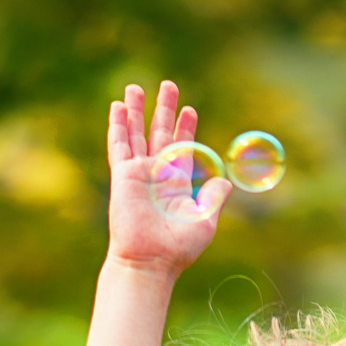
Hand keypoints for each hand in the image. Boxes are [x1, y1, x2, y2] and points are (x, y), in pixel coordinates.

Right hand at [105, 81, 230, 276]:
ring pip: (137, 133)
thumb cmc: (179, 247)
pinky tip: (117, 107)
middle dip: (165, 109)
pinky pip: (120, 145)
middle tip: (168, 85)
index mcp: (178, 183)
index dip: (187, 128)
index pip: (183, 147)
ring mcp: (139, 172)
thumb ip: (213, 197)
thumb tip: (227, 181)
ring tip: (135, 87)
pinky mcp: (124, 175)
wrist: (151, 260)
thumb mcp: (204, 220)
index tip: (190, 109)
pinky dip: (118, 125)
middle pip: (161, 133)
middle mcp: (158, 174)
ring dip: (136, 110)